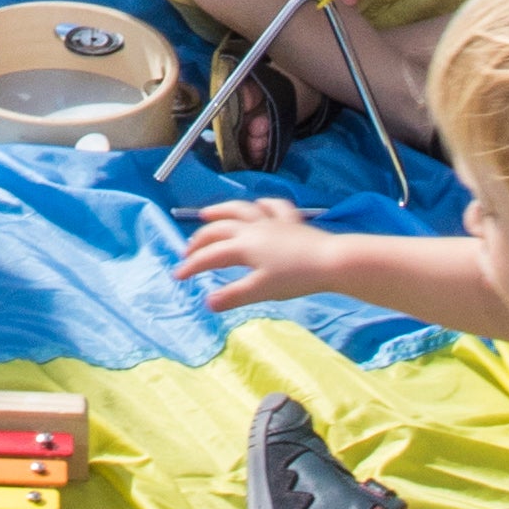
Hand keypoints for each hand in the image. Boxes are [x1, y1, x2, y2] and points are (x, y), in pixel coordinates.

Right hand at [176, 196, 354, 309]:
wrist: (331, 260)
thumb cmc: (295, 277)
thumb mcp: (261, 290)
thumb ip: (233, 295)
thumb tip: (208, 303)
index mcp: (243, 246)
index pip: (210, 255)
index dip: (192, 265)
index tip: (178, 276)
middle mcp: (253, 228)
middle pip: (219, 229)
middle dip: (200, 239)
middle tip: (188, 251)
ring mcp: (272, 221)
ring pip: (241, 209)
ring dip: (221, 210)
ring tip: (207, 213)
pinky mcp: (291, 221)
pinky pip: (273, 207)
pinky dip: (262, 205)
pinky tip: (258, 205)